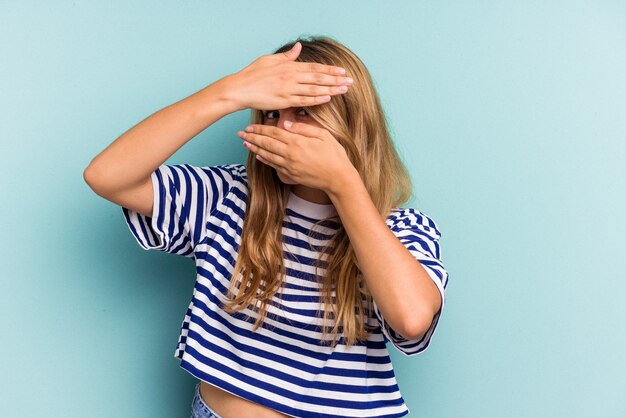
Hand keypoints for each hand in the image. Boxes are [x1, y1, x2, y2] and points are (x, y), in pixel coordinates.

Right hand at [225, 42, 353, 110]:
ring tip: (344, 90)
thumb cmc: (252, 74)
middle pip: (318, 78)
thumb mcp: (269, 60)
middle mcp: (291, 77)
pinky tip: (327, 99)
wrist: (239, 89)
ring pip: (314, 89)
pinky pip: (303, 101)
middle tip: (351, 81)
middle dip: (336, 79)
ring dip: (331, 89)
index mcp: (289, 67)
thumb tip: (298, 47)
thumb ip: (287, 56)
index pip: (314, 68)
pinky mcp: (283, 101)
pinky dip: (316, 100)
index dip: (329, 70)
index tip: (342, 71)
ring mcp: (288, 89)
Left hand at [236, 121, 355, 193]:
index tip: (250, 126)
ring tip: (245, 143)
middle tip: (241, 134)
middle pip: (266, 144)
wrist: (338, 178)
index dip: (260, 129)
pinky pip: (274, 166)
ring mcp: (289, 167)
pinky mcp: (291, 176)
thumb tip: (285, 124)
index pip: (274, 133)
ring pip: (267, 156)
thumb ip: (303, 128)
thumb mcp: (322, 135)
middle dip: (252, 138)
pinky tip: (259, 156)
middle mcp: (290, 155)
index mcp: (297, 142)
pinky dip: (264, 160)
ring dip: (255, 148)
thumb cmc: (334, 155)